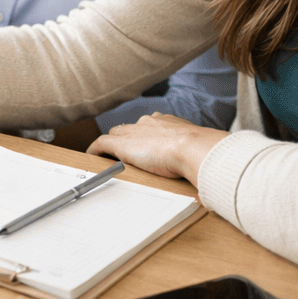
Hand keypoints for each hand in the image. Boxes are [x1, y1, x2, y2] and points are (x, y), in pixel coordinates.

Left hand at [87, 112, 227, 185]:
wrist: (191, 147)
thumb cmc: (199, 150)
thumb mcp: (198, 148)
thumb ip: (196, 155)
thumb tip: (205, 176)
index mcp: (166, 122)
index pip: (149, 126)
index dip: (145, 135)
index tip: (146, 143)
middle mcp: (148, 122)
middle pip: (130, 128)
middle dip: (126, 137)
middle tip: (125, 151)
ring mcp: (133, 132)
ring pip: (115, 135)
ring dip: (112, 144)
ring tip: (107, 156)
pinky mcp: (120, 144)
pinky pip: (101, 144)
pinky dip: (95, 149)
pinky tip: (91, 156)